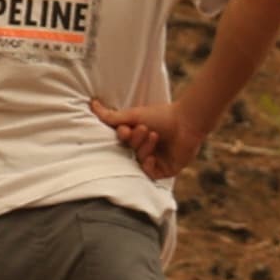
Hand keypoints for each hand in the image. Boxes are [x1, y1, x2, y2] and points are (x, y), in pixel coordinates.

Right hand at [91, 92, 218, 179]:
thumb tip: (92, 104)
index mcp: (136, 135)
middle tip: (144, 129)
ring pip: (139, 161)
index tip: (126, 129)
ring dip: (144, 149)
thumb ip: (112, 116)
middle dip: (136, 141)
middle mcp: (144, 148)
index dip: (122, 136)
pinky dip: (148, 166)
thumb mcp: (133, 115)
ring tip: (154, 136)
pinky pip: (149, 174)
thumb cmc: (161, 115)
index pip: (121, 141)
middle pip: (129, 151)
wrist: (187, 123)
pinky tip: (152, 156)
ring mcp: (154, 160)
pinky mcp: (165, 170)